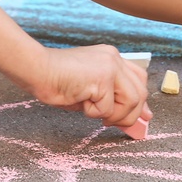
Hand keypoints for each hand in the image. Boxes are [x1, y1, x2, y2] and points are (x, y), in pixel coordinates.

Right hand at [31, 45, 151, 127]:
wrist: (37, 70)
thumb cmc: (56, 81)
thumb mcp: (90, 89)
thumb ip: (110, 98)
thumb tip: (130, 117)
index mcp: (111, 57)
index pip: (139, 78)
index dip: (142, 100)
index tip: (144, 116)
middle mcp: (114, 58)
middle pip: (140, 92)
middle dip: (132, 114)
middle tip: (115, 124)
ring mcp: (110, 66)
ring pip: (131, 101)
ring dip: (113, 115)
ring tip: (93, 112)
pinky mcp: (102, 77)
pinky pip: (108, 108)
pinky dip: (93, 113)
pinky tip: (80, 103)